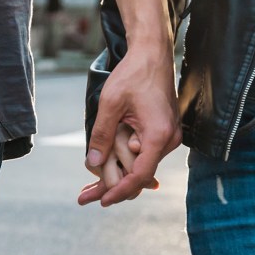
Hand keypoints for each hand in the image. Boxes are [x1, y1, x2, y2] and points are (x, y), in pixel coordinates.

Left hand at [81, 41, 180, 206]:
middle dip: (113, 188)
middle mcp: (170, 140)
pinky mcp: (164, 132)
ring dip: (117, 176)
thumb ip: (101, 135)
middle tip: (84, 198)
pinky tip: (106, 170)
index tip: (102, 201)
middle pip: (141, 176)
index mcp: (159, 135)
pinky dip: (126, 162)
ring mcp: (169, 136)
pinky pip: (145, 154)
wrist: (153, 53)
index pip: (140, 175)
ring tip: (89, 189)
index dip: (119, 190)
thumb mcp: (110, 104)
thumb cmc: (133, 74)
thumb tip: (92, 164)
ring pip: (142, 166)